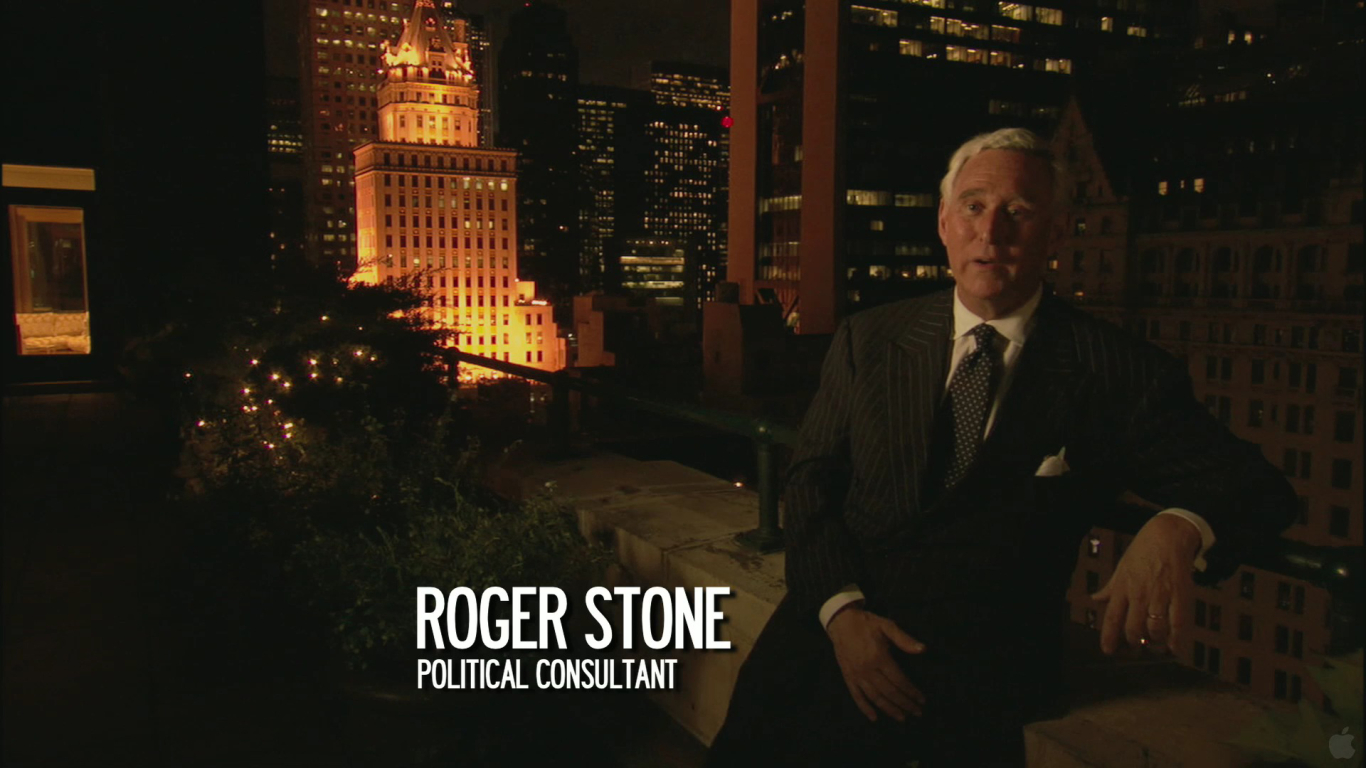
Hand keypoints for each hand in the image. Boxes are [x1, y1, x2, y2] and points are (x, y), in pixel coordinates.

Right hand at [826, 605, 926, 721]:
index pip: (899, 680)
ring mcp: (856, 675)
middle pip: (889, 692)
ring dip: (889, 709)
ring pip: (875, 697)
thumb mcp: (887, 626)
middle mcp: (868, 669)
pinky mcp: (847, 677)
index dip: (911, 691)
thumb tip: (923, 649)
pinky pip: (856, 696)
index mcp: (879, 657)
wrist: (841, 622)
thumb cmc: (866, 623)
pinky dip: (865, 708)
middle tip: (917, 713)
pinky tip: (874, 717)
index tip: (922, 700)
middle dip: (905, 704)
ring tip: (901, 717)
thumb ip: (904, 639)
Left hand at [1091, 515, 1200, 654]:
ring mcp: (1160, 595)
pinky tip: (1173, 647)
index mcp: (1123, 587)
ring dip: (1153, 643)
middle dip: (1133, 644)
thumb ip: (1110, 587)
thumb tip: (1095, 598)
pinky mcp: (1180, 596)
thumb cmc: (1142, 551)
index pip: (1112, 618)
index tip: (1109, 651)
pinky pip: (1177, 624)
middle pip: (1133, 629)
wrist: (1168, 536)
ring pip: (1154, 630)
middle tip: (1136, 648)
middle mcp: (1139, 594)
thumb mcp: (1121, 567)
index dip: (1109, 637)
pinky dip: (1175, 640)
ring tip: (1153, 643)